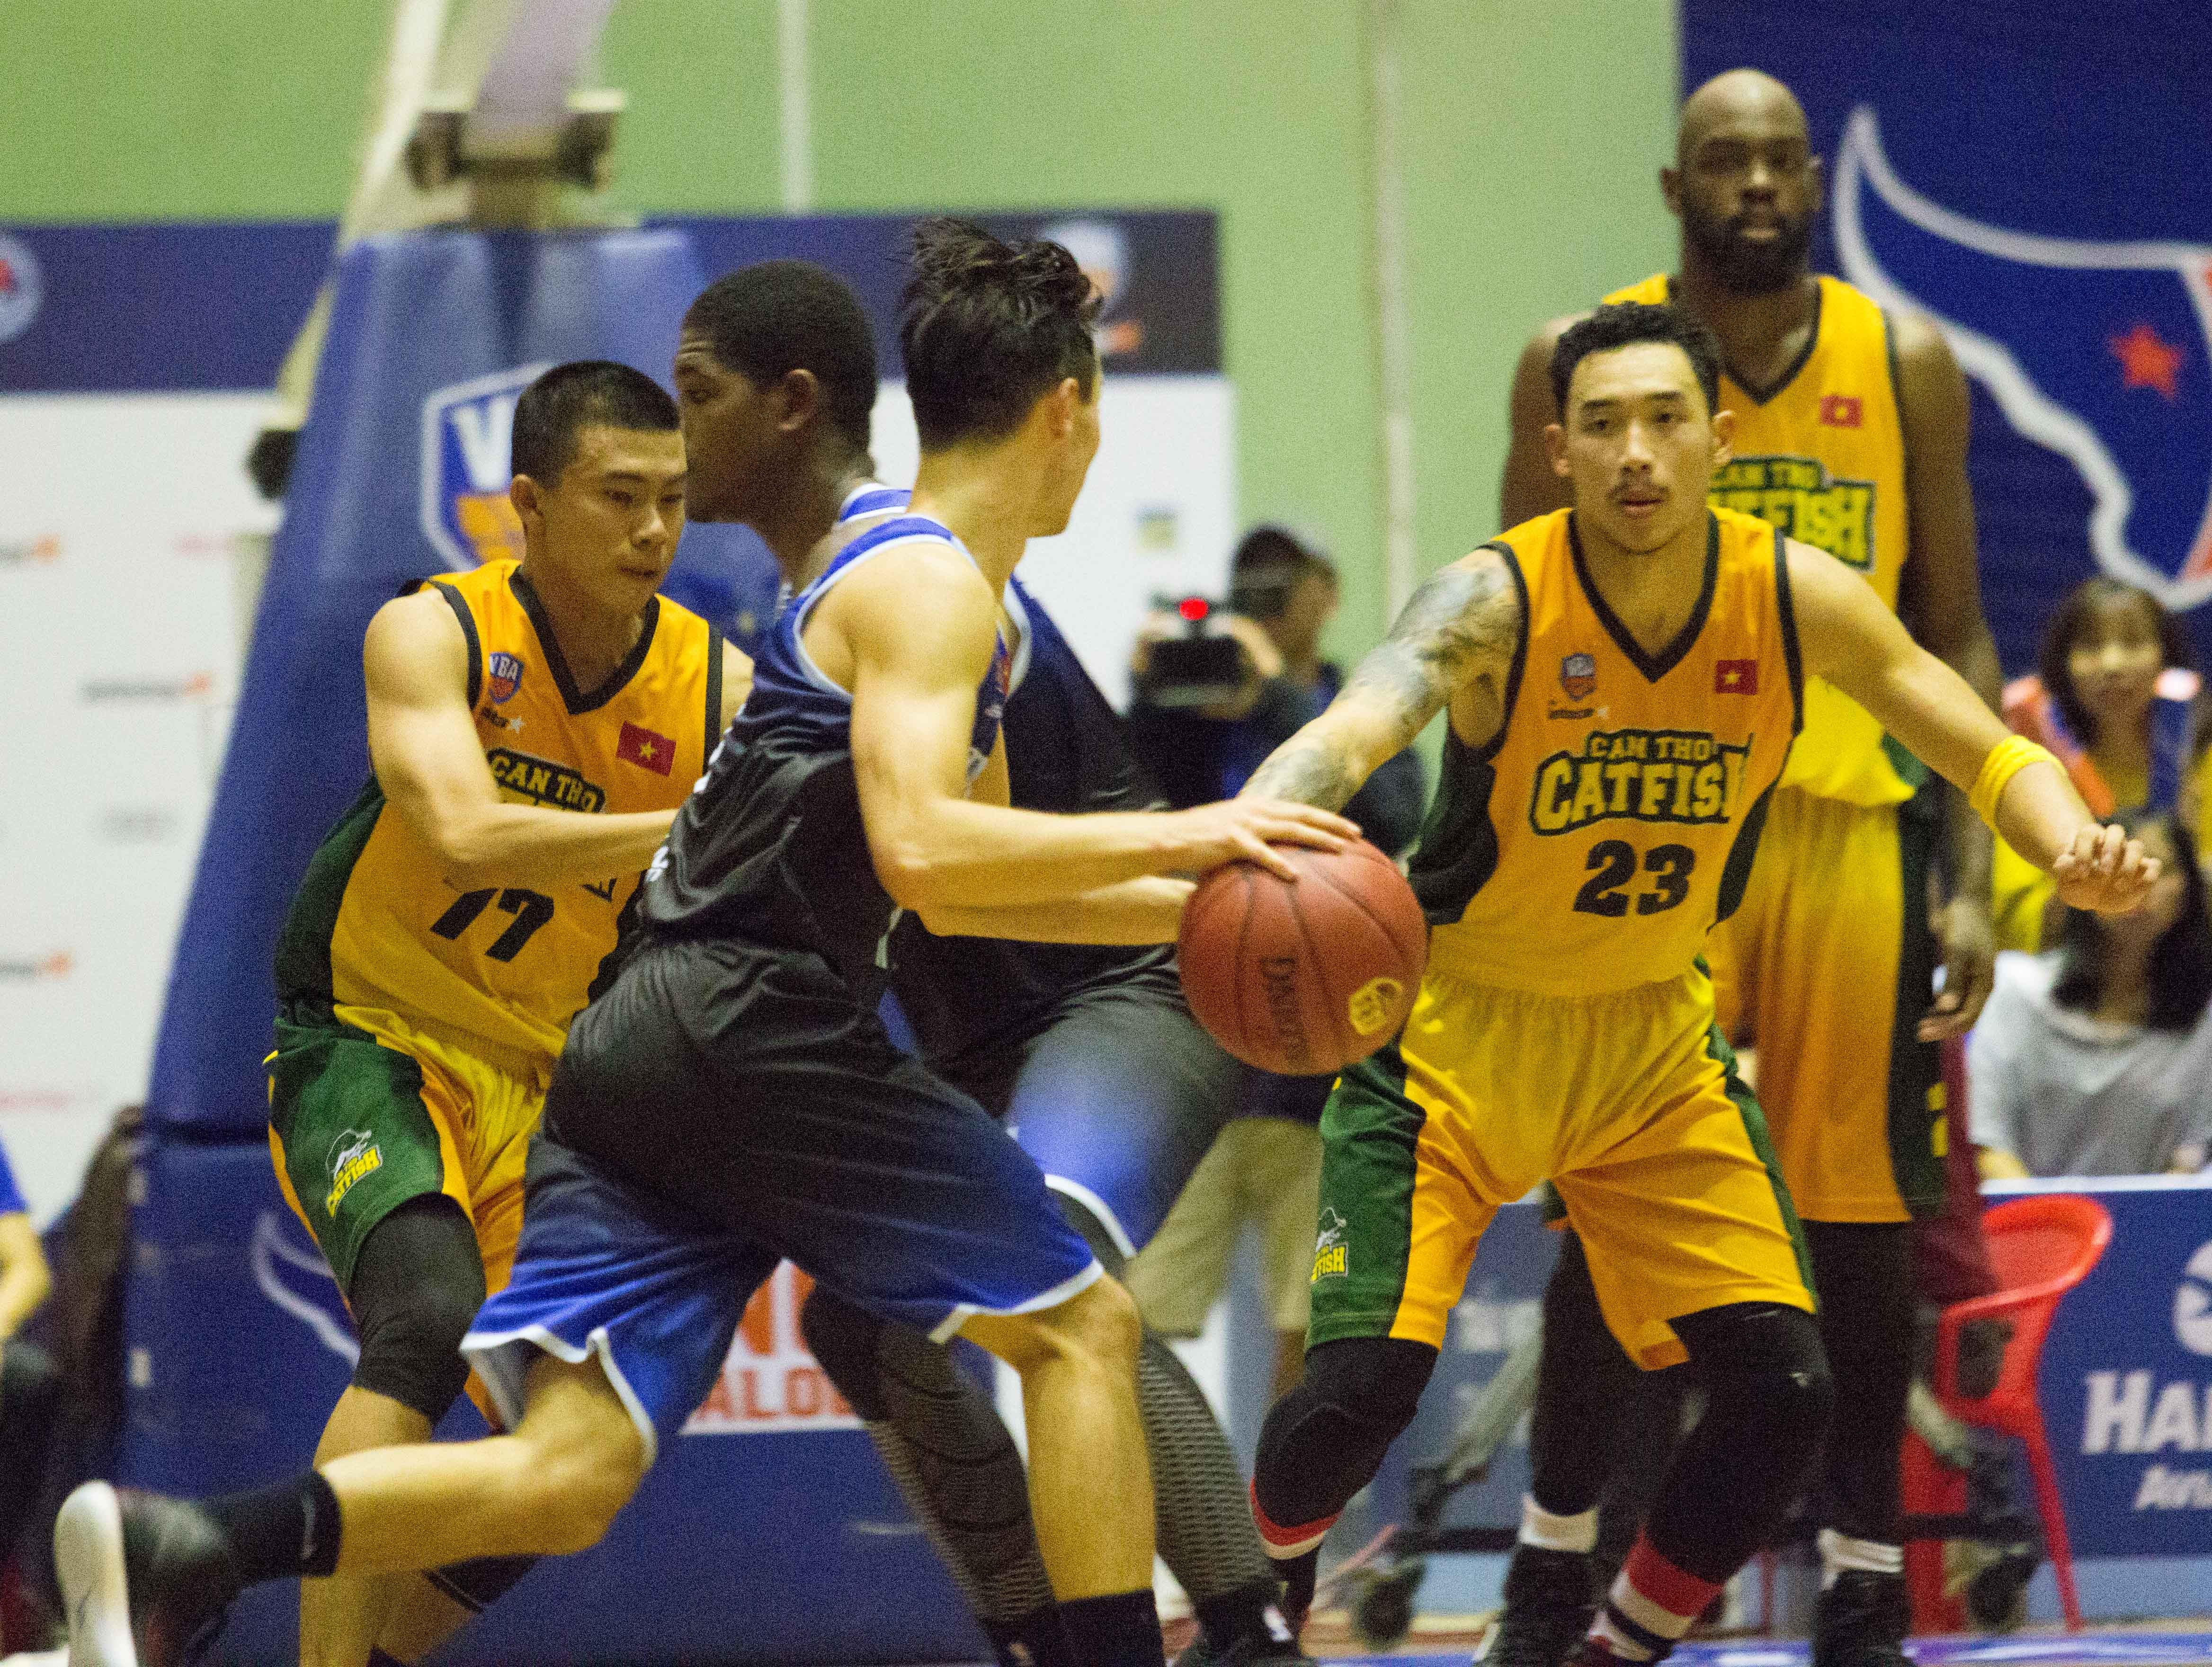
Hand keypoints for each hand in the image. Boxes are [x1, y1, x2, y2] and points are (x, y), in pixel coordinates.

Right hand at [1166, 799, 1359, 879]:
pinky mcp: (1231, 840)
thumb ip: (1254, 839)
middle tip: (1358, 835)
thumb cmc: (1199, 840)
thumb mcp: (1231, 833)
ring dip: (1316, 838)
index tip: (1351, 828)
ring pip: (1289, 829)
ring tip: (1339, 850)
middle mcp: (1255, 810)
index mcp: (1257, 806)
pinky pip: (1261, 853)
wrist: (1169, 837)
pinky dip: (1278, 862)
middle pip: (1303, 814)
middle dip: (1333, 823)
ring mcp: (1245, 823)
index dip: (1327, 817)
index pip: (1300, 809)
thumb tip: (1275, 858)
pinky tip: (1295, 875)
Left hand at [1920, 894, 1996, 1040]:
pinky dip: (1943, 1007)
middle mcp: (1980, 987)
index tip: (1923, 1031)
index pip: (1967, 1017)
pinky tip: (1929, 1009)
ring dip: (1942, 1019)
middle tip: (1918, 1032)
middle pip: (1964, 1017)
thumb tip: (1945, 1007)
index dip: (1946, 1028)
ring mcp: (1972, 980)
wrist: (1968, 904)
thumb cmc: (1964, 926)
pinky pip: (1955, 997)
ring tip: (1921, 1024)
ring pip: (1959, 1009)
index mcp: (1984, 985)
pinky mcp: (1963, 973)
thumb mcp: (1957, 952)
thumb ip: (1952, 980)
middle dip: (1942, 1027)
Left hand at [2049, 823, 2160, 913]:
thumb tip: (2062, 863)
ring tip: (2118, 886)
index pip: (2088, 833)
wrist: (2092, 897)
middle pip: (2116, 830)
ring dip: (2129, 865)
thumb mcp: (2065, 881)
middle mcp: (2111, 844)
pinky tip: (2132, 890)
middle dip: (2110, 849)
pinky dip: (2147, 876)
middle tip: (2103, 873)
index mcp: (2090, 841)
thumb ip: (2064, 870)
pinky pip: (2154, 865)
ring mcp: (2129, 856)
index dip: (2084, 851)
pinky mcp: (2143, 870)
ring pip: (2137, 845)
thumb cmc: (2077, 884)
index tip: (2080, 873)